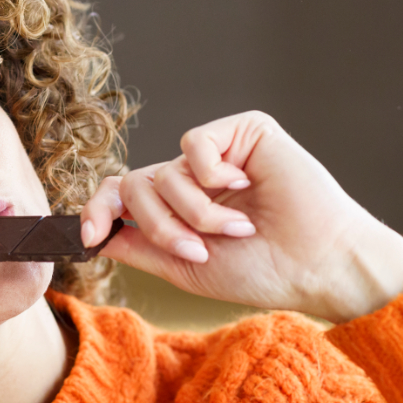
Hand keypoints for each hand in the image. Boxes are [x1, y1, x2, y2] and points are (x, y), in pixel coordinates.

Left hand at [81, 111, 402, 322]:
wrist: (314, 265)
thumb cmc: (259, 270)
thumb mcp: (182, 267)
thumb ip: (138, 246)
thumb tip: (94, 234)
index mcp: (175, 208)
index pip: (118, 195)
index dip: (95, 211)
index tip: (88, 238)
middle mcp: (190, 178)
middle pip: (134, 188)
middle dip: (158, 226)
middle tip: (195, 251)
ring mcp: (214, 155)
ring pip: (162, 173)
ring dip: (194, 212)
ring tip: (236, 230)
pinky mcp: (241, 132)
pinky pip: (193, 145)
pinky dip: (212, 176)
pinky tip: (246, 188)